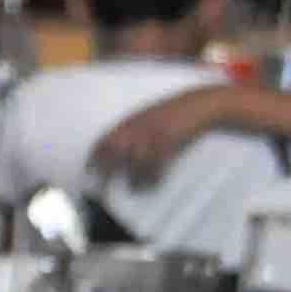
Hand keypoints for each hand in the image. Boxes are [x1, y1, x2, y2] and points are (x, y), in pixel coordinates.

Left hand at [91, 87, 233, 182]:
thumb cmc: (174, 113)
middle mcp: (138, 125)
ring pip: (135, 158)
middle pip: (114, 149)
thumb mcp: (149, 117)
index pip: (104, 138)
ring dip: (133, 176)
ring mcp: (154, 131)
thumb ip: (133, 129)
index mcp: (131, 120)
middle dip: (107, 168)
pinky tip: (153, 182)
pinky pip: (156, 161)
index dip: (94, 154)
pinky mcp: (170, 138)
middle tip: (104, 184)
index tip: (89, 169)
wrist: (201, 104)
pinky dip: (153, 175)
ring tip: (133, 188)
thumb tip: (119, 151)